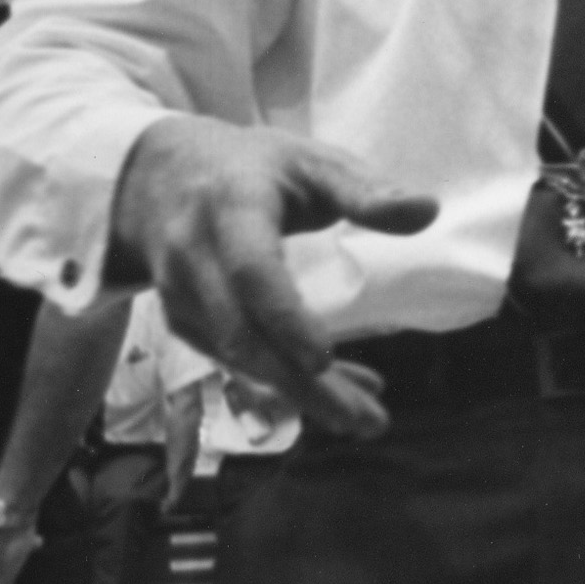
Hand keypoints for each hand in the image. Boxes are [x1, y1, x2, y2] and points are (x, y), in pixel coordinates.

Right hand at [110, 115, 437, 439]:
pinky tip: (337, 390)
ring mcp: (180, 296)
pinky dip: (284, 381)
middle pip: (242, 334)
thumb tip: (428, 211)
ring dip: (300, 394)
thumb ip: (366, 190)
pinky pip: (235, 360)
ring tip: (364, 420)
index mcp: (229, 209)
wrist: (156, 178)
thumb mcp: (311, 162)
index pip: (251, 272)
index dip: (283, 318)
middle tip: (366, 421)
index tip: (324, 359)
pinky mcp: (184, 321)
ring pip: (238, 357)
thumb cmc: (253, 168)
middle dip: (302, 384)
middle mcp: (192, 258)